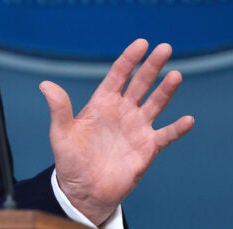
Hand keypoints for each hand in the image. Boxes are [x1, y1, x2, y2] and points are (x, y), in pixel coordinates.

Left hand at [41, 39, 194, 225]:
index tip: (141, 43)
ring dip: (166, 90)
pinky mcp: (147, 148)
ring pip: (155, 104)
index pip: (118, 75)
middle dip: (151, 66)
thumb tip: (45, 84)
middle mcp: (122, 111)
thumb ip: (59, 108)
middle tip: (164, 48)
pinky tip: (187, 120)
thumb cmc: (70, 159)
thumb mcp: (61, 132)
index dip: (129, 59)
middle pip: (140, 83)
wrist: (84, 189)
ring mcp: (136, 128)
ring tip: (176, 75)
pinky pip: (165, 135)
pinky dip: (176, 128)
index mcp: (102, 103)